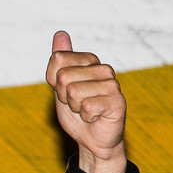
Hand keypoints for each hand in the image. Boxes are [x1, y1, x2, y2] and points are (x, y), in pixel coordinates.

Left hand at [46, 31, 126, 172]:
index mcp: (89, 60)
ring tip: (86, 111)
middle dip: (63, 97)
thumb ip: (58, 62)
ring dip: (74, 108)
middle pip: (63, 77)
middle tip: (76, 104)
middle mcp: (103, 68)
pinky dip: (85, 117)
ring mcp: (112, 84)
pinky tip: (95, 117)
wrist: (91, 139)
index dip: (55, 82)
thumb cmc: (76, 111)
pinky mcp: (118, 101)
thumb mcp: (59, 86)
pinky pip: (87, 106)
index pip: (57, 60)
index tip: (66, 92)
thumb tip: (60, 33)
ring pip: (73, 92)